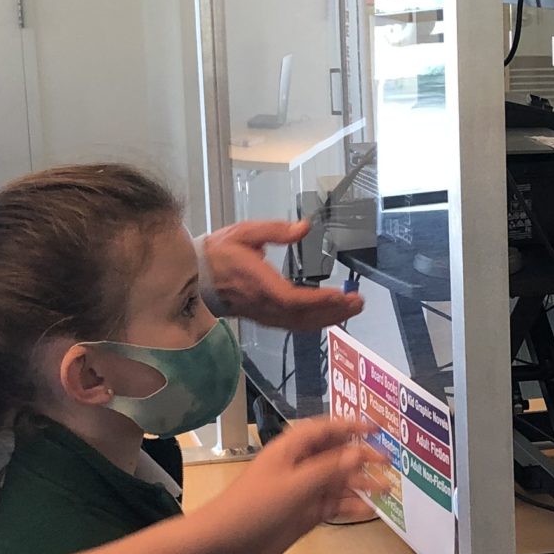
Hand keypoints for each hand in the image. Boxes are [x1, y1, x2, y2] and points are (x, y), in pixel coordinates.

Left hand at [192, 414, 390, 553]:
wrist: (223, 546)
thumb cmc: (254, 508)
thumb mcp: (294, 486)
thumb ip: (328, 470)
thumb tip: (359, 452)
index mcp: (290, 450)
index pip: (324, 429)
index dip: (349, 425)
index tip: (375, 428)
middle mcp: (298, 466)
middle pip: (334, 455)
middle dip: (360, 457)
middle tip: (388, 462)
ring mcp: (301, 492)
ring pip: (336, 482)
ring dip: (358, 484)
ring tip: (385, 489)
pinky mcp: (302, 515)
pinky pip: (331, 505)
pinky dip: (348, 506)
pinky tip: (367, 511)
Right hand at [202, 223, 365, 330]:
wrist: (195, 277)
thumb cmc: (218, 254)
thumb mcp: (244, 232)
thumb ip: (275, 230)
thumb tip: (303, 228)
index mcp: (258, 283)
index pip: (292, 299)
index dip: (318, 300)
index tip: (340, 295)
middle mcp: (263, 304)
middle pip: (303, 316)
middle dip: (333, 311)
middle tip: (357, 302)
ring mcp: (263, 314)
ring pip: (300, 324)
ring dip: (328, 318)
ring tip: (350, 310)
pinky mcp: (264, 318)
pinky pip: (292, 325)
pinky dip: (314, 322)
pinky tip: (328, 316)